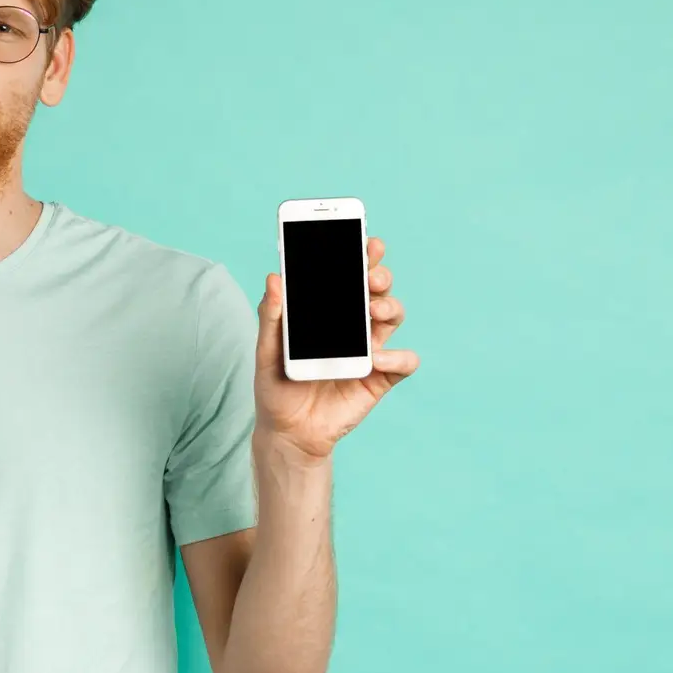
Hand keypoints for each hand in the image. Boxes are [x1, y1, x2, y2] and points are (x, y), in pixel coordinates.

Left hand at [254, 236, 419, 462]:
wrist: (288, 432)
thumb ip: (272, 317)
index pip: (348, 277)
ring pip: (393, 316)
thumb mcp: (268, 351)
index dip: (361, 256)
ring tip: (372, 309)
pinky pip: (404, 362)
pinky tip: (376, 359)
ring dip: (389, 306)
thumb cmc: (277, 388)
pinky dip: (398, 357)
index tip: (366, 240)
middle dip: (379, 275)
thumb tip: (275, 278)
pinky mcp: (380, 379)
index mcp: (328, 312)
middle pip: (377, 290)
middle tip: (370, 276)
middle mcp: (353, 326)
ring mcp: (370, 351)